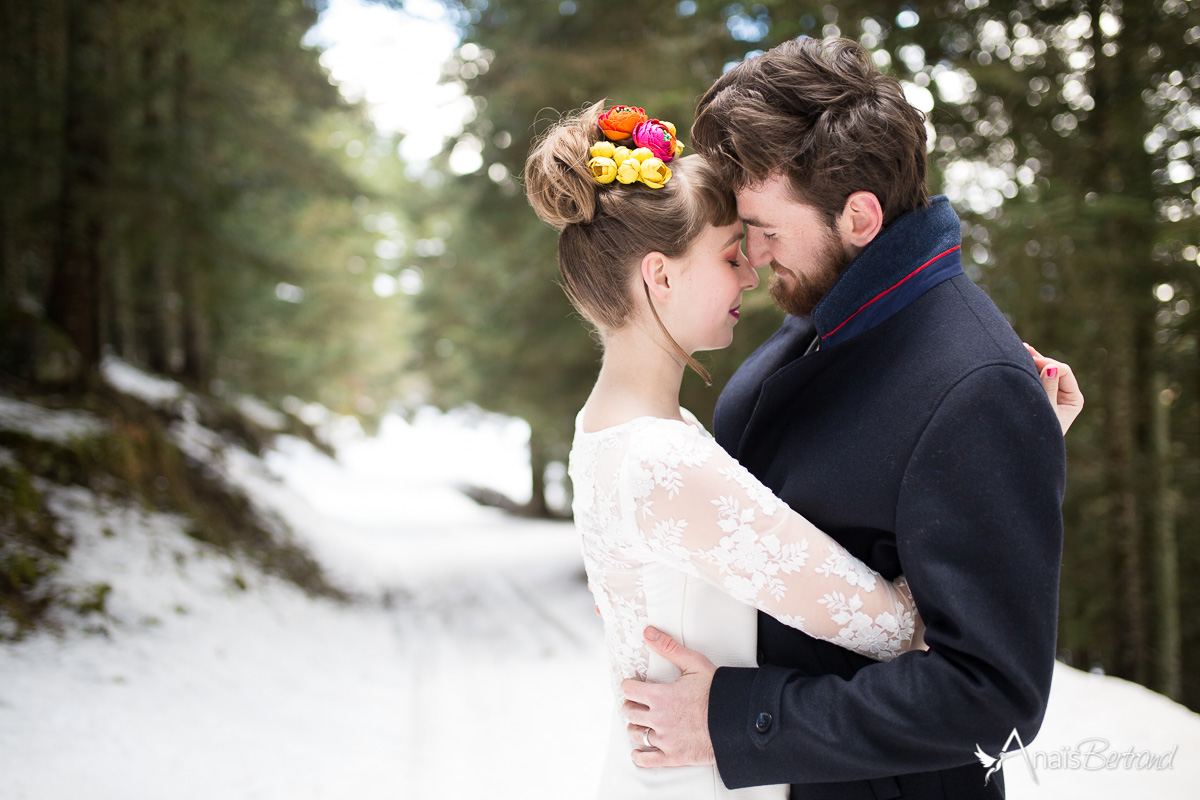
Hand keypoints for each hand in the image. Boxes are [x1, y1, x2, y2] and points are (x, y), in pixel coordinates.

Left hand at [619, 627, 716, 767]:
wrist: (738, 722)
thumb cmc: (718, 692)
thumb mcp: (695, 664)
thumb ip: (669, 647)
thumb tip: (648, 632)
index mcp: (660, 695)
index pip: (629, 690)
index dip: (629, 685)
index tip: (633, 685)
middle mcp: (658, 718)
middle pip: (629, 711)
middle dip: (631, 704)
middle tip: (637, 702)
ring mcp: (665, 739)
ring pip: (635, 734)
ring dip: (635, 726)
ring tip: (641, 722)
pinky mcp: (673, 756)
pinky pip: (646, 760)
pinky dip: (639, 755)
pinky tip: (639, 750)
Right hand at [1024, 342, 1083, 434]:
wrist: (1023, 450)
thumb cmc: (1036, 433)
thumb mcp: (1044, 410)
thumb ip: (1048, 388)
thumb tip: (1053, 367)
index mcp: (1074, 399)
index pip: (1063, 371)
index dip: (1048, 363)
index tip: (1029, 360)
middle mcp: (1066, 394)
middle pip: (1055, 368)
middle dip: (1040, 360)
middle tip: (1023, 349)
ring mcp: (1054, 394)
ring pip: (1045, 371)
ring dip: (1033, 361)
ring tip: (1021, 348)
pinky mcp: (1041, 394)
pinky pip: (1037, 376)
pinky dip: (1028, 367)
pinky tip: (1020, 354)